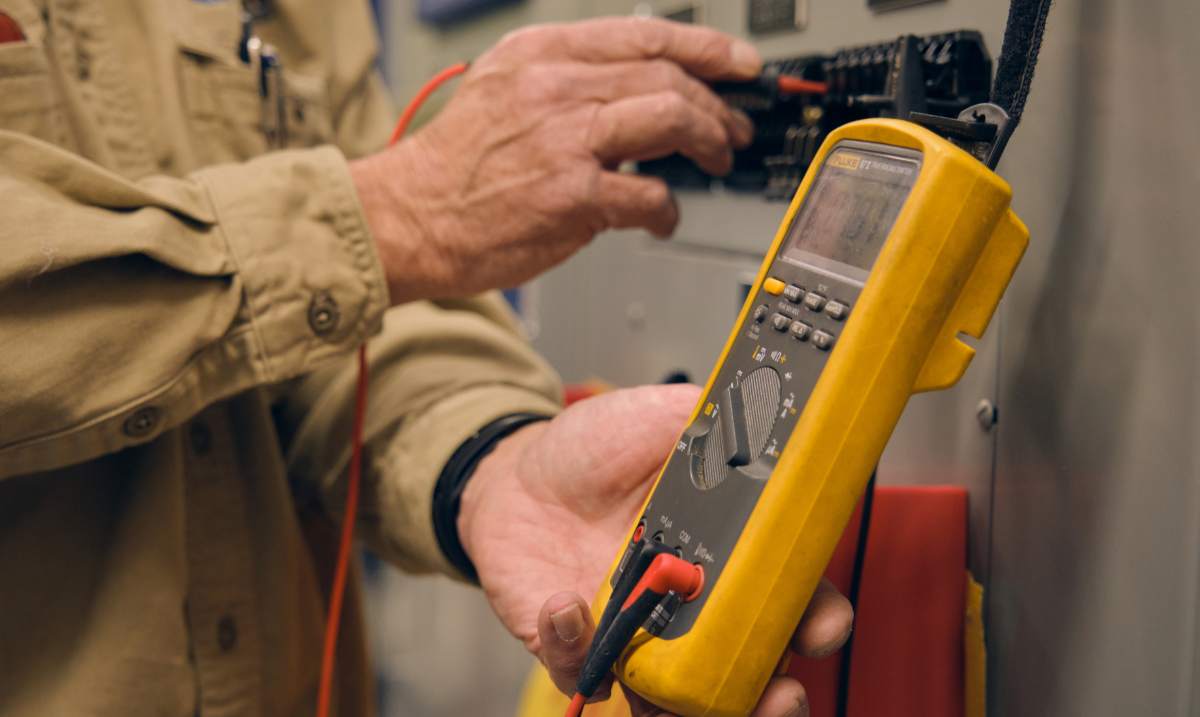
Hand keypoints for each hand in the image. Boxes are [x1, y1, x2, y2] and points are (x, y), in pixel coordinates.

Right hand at [350, 18, 760, 304]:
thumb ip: (569, 81)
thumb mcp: (506, 89)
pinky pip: (649, 194)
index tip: (737, 65)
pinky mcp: (572, 196)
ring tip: (715, 161)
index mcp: (542, 54)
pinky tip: (663, 217)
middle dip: (716, 105)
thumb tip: (639, 89)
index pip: (644, 35)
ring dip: (708, 140)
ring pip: (671, 117)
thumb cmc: (457, 165)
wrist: (411, 216)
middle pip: (668, 76)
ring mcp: (566, 141)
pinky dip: (669, 209)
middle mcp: (556, 87)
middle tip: (732, 130)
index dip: (705, 49)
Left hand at [458, 385, 853, 716]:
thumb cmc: (598, 446)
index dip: (817, 619)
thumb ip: (718, 424)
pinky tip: (567, 604)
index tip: (822, 624)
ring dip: (681, 706)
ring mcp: (634, 633)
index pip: (790, 602)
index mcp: (727, 554)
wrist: (520, 467)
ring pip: (673, 700)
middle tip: (779, 693)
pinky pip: (580, 669)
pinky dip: (575, 648)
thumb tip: (771, 418)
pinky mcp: (576, 642)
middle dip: (772, 695)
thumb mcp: (666, 416)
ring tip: (671, 688)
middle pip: (747, 670)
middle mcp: (689, 607)